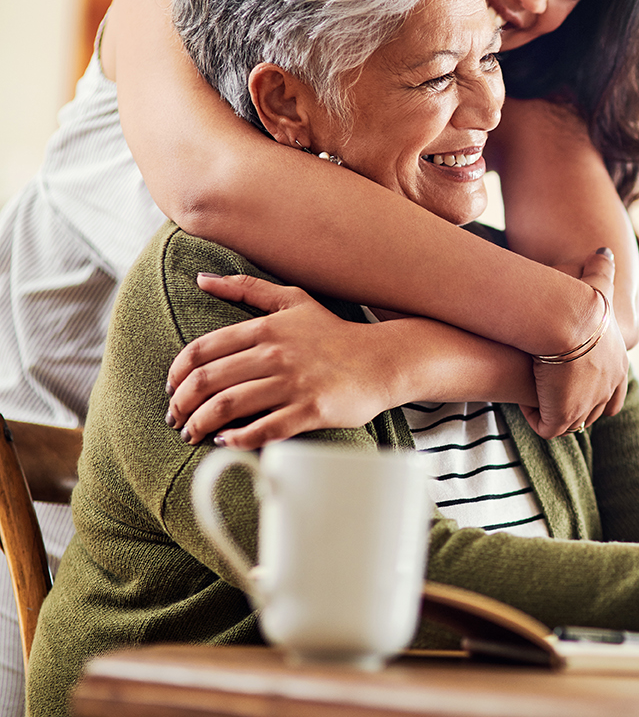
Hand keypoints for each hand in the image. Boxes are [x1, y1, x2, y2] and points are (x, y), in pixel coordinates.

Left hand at [166, 273, 396, 446]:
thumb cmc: (335, 333)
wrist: (384, 360)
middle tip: (176, 418)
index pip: (202, 351)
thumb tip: (201, 279)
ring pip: (228, 406)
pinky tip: (226, 441)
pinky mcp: (311, 410)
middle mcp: (275, 354)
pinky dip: (237, 439)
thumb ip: (246, 288)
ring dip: (200, 424)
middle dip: (181, 404)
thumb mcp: (292, 301)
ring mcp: (293, 383)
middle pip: (208, 382)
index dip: (177, 374)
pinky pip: (263, 429)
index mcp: (265, 328)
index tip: (172, 389)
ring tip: (192, 434)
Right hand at [523, 248, 629, 437]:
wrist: (568, 319)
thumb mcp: (596, 284)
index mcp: (618, 366)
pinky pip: (548, 427)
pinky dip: (535, 416)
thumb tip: (603, 251)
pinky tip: (523, 399)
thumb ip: (601, 269)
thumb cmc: (579, 299)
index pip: (614, 394)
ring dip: (553, 411)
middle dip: (573, 406)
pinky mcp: (564, 415)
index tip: (573, 384)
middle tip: (551, 393)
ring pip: (571, 423)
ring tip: (534, 395)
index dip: (595, 392)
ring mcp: (587, 406)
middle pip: (593, 412)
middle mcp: (608, 389)